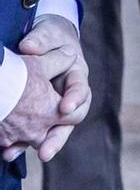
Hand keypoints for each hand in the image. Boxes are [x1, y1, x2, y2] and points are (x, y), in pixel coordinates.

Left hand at [16, 16, 87, 160]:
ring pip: (53, 131)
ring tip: (25, 157)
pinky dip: (22, 143)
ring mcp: (54, 107)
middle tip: (46, 151)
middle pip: (71, 119)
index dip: (75, 99)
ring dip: (42, 145)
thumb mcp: (49, 33)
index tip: (65, 109)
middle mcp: (69, 95)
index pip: (80, 88)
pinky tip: (9, 151)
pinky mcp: (38, 115)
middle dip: (58, 136)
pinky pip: (34, 132)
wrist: (44, 44)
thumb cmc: (50, 37)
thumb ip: (42, 40)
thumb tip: (29, 48)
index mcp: (76, 74)